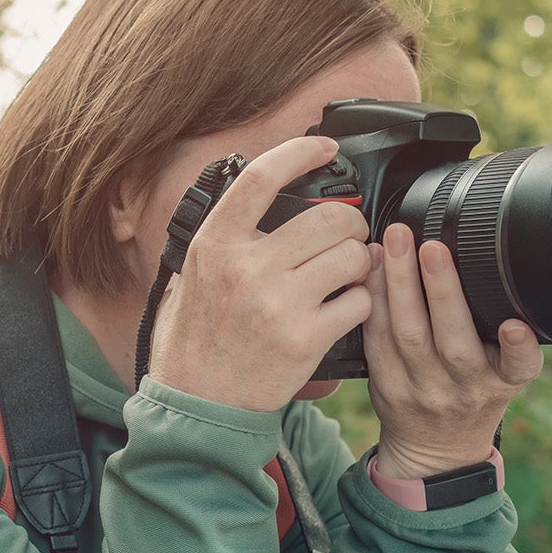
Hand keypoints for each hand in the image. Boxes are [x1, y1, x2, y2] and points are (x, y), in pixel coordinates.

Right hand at [147, 136, 373, 412]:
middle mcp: (245, 268)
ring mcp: (277, 304)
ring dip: (359, 263)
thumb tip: (258, 196)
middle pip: (329, 218)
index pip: (262, 177)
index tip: (325, 148)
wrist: (197, 405)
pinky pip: (359, 301)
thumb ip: (223, 238)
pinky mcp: (305, 339)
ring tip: (344, 275)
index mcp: (215, 245)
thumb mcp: (191, 277)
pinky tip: (342, 309)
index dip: (301, 152)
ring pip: (353, 257)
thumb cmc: (194, 341)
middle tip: (346, 236)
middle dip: (349, 224)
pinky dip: (360, 303)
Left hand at [362, 223, 543, 477]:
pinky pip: (375, 342)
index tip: (516, 325)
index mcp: (502, 381)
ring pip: (407, 336)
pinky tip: (367, 275)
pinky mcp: (386, 387)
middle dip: (441, 287)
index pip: (518, 366)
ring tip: (391, 245)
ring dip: (397, 285)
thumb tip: (489, 267)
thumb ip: (506, 339)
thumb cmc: (473, 395)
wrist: (436, 450)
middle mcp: (464, 388)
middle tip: (429, 245)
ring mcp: (422, 390)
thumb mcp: (504, 374)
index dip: (519, 347)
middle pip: (452, 338)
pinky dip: (372, 307)